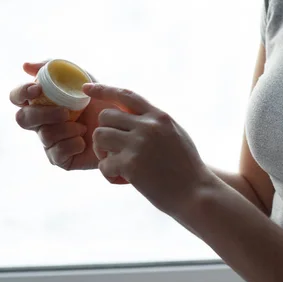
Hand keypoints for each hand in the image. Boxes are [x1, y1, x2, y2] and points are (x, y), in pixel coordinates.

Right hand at [9, 62, 124, 171]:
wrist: (124, 127)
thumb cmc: (101, 100)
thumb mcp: (82, 78)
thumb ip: (56, 68)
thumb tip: (25, 66)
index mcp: (42, 102)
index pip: (18, 97)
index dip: (21, 92)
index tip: (37, 89)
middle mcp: (42, 123)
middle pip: (22, 119)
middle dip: (42, 114)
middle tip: (65, 112)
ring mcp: (50, 142)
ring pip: (44, 135)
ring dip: (66, 128)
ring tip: (84, 126)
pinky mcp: (61, 159)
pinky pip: (56, 153)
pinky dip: (72, 144)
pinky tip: (85, 141)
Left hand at [85, 83, 215, 215]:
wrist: (196, 193)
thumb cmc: (187, 169)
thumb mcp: (176, 135)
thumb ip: (156, 124)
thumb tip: (133, 116)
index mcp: (159, 117)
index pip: (126, 95)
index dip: (104, 89)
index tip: (86, 88)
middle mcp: (148, 126)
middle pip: (106, 116)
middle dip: (104, 132)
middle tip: (110, 150)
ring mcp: (139, 144)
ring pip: (100, 136)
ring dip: (102, 151)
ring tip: (114, 163)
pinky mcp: (131, 165)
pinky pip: (104, 163)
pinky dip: (108, 172)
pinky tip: (121, 179)